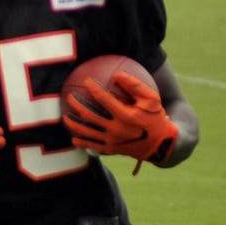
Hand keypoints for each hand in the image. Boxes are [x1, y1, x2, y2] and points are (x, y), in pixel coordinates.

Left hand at [62, 71, 177, 173]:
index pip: (103, 98)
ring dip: (72, 124)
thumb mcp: (152, 98)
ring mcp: (112, 141)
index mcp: (125, 115)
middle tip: (69, 96)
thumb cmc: (156, 117)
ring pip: (86, 132)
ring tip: (64, 116)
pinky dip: (81, 141)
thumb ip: (134, 85)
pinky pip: (91, 146)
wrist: (161, 144)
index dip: (92, 88)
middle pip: (89, 116)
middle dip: (76, 105)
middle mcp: (116, 129)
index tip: (86, 80)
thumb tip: (116, 74)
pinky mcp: (111, 150)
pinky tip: (73, 137)